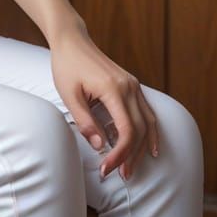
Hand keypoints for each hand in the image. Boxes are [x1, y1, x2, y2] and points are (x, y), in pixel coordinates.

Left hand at [49, 25, 159, 181]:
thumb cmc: (67, 66)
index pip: (126, 130)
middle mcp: (129, 87)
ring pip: (148, 123)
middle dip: (131, 156)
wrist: (72, 41)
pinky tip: (149, 147)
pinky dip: (150, 132)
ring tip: (132, 168)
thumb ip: (84, 121)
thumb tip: (100, 146)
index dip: (119, 154)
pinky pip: (147, 112)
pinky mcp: (132, 85)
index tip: (107, 168)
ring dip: (142, 148)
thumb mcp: (69, 94)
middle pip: (140, 130)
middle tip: (121, 175)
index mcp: (113, 89)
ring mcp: (133, 85)